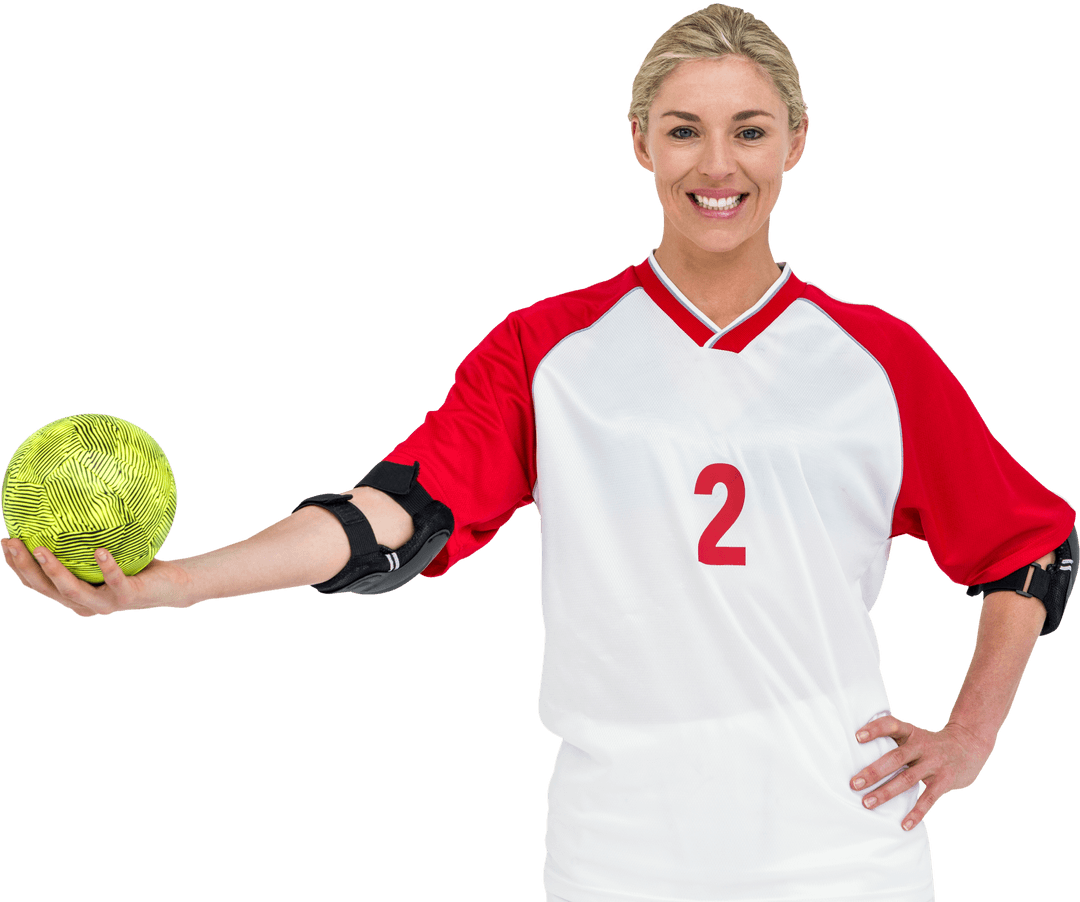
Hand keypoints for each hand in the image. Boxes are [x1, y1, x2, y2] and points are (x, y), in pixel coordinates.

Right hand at [1, 537, 193, 616]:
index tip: (5, 542)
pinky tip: (100, 551)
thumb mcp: (108, 552)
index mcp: (74, 594)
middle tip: (12, 543)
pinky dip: (106, 567)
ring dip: (54, 570)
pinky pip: (114, 581)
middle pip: (45, 588)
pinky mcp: (127, 598)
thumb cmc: (136, 566)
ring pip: (71, 590)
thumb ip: (87, 540)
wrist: (172, 585)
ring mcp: (105, 603)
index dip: (18, 567)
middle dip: (24, 567)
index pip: (37, 584)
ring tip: (41, 549)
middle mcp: (84, 604)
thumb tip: (72, 502)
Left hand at [849, 716, 993, 831]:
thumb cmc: (930, 743)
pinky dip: (916, 813)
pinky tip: (904, 825)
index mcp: (911, 732)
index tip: (857, 737)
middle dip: (873, 772)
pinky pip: (928, 798)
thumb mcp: (914, 734)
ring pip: (907, 780)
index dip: (875, 729)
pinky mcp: (945, 781)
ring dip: (886, 793)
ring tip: (867, 803)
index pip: (892, 725)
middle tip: (853, 784)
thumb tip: (857, 749)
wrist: (969, 746)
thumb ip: (893, 740)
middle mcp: (922, 746)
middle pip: (895, 758)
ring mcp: (934, 764)